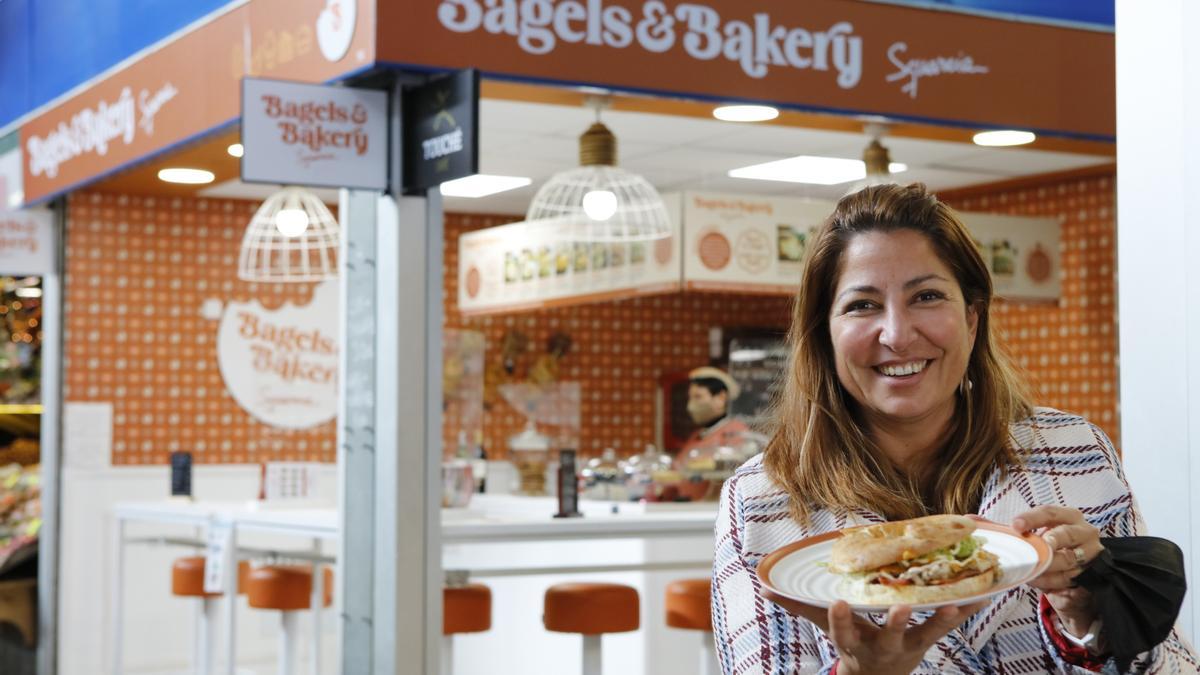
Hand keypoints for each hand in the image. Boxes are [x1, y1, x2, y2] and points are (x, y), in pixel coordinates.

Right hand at [789, 600, 987, 674]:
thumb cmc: (853, 644)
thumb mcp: (827, 630)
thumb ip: (800, 607)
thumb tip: (765, 588)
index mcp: (855, 642)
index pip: (843, 631)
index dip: (840, 619)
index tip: (837, 603)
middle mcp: (884, 647)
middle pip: (891, 636)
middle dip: (896, 623)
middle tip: (902, 608)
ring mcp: (910, 645)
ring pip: (928, 634)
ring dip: (942, 619)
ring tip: (955, 604)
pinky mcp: (930, 640)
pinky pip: (950, 625)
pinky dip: (967, 610)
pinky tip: (984, 594)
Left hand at [1013, 505, 1103, 636]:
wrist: (1073, 575)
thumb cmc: (1049, 547)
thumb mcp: (1030, 535)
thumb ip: (1002, 528)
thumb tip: (969, 520)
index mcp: (1067, 516)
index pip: (1050, 512)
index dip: (1032, 518)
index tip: (1015, 526)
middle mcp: (1084, 531)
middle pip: (1066, 534)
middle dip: (1049, 540)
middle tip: (1036, 547)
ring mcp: (1091, 554)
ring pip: (1068, 560)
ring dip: (1046, 566)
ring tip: (1029, 570)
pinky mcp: (1093, 575)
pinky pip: (1070, 579)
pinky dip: (1052, 581)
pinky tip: (1038, 582)